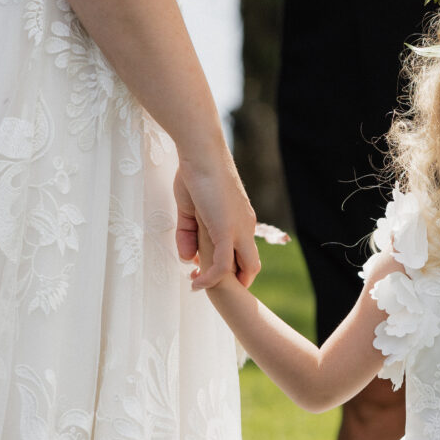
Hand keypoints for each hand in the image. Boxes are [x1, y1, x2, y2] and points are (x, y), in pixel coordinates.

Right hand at [174, 152, 260, 290]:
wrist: (201, 153)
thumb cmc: (195, 174)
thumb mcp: (189, 211)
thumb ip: (188, 235)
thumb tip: (188, 259)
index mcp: (240, 220)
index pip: (244, 253)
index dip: (231, 268)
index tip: (208, 271)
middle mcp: (246, 227)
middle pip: (251, 265)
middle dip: (234, 280)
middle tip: (209, 284)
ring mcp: (239, 230)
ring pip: (243, 268)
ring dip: (222, 283)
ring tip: (198, 286)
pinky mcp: (227, 231)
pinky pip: (223, 264)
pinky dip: (211, 278)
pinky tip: (197, 283)